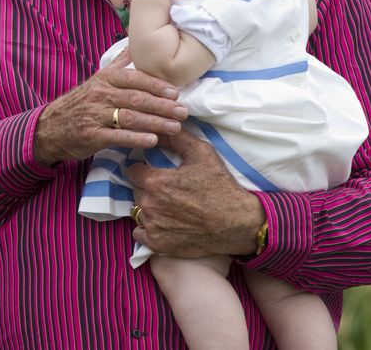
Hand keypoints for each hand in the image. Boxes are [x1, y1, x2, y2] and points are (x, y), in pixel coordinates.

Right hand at [33, 50, 187, 165]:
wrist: (50, 127)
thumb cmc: (80, 102)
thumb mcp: (96, 79)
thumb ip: (119, 64)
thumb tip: (136, 43)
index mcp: (104, 79)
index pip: (133, 78)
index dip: (155, 85)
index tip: (175, 92)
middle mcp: (100, 95)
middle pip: (135, 98)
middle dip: (162, 105)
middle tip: (183, 111)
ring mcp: (95, 115)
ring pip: (130, 117)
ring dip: (155, 123)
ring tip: (175, 127)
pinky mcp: (92, 136)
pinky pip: (117, 136)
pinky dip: (136, 138)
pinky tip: (152, 140)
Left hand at [125, 128, 264, 256]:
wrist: (238, 223)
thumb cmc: (220, 186)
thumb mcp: (201, 153)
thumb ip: (176, 138)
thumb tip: (159, 126)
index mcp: (155, 181)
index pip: (132, 170)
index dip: (142, 168)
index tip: (153, 170)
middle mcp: (149, 204)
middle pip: (135, 191)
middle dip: (146, 188)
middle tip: (165, 189)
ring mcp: (152, 226)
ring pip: (137, 211)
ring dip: (147, 208)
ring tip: (167, 206)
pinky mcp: (158, 244)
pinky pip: (140, 233)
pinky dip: (147, 229)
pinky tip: (163, 223)